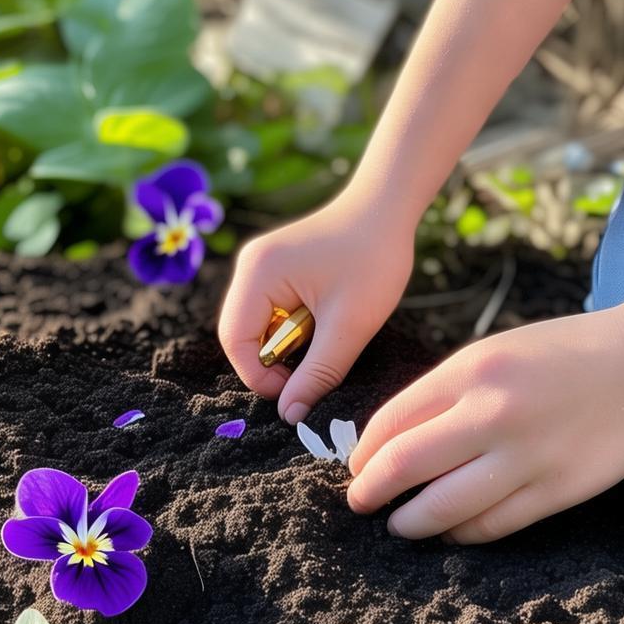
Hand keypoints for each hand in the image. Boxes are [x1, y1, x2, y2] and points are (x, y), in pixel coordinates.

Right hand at [218, 198, 413, 422]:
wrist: (388, 207)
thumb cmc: (374, 259)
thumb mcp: (350, 326)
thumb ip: (318, 373)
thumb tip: (290, 415)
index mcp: (258, 274)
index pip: (235, 340)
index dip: (260, 376)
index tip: (297, 393)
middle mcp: (249, 267)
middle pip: (241, 334)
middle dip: (273, 361)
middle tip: (313, 372)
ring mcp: (260, 265)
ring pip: (257, 326)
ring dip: (287, 345)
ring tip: (325, 341)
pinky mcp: (275, 268)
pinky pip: (271, 312)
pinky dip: (293, 328)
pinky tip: (323, 324)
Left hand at [346, 308, 623, 543]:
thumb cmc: (553, 357)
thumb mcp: (488, 355)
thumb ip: (439, 395)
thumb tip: (386, 445)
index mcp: (469, 371)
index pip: (391, 423)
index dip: (364, 455)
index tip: (356, 469)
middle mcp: (493, 412)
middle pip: (405, 466)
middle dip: (370, 492)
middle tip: (360, 503)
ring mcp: (528, 455)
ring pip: (445, 507)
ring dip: (411, 523)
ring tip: (399, 525)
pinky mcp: (559, 490)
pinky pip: (493, 525)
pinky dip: (461, 533)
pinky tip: (449, 530)